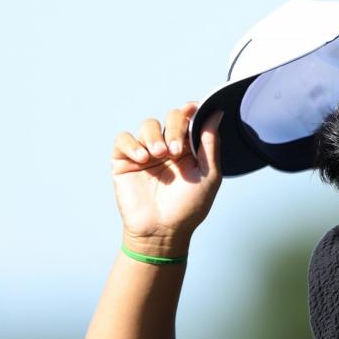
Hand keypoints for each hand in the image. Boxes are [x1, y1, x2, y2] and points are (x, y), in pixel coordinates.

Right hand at [110, 103, 223, 255]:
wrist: (163, 231)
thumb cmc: (188, 208)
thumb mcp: (208, 175)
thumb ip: (210, 144)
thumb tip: (216, 113)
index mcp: (188, 149)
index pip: (188, 120)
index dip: (190, 110)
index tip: (192, 107)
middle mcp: (167, 147)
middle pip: (169, 117)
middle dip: (174, 128)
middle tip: (176, 151)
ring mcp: (145, 153)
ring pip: (147, 125)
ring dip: (154, 136)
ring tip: (159, 155)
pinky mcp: (124, 161)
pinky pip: (123, 139)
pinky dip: (132, 144)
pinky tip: (142, 158)